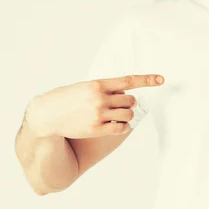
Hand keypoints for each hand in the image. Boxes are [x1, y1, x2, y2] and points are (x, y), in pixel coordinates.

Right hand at [24, 74, 164, 138]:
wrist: (47, 115)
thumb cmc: (67, 98)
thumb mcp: (84, 86)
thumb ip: (104, 88)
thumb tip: (125, 93)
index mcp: (97, 84)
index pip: (128, 81)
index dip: (147, 79)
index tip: (161, 79)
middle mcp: (99, 98)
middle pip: (131, 100)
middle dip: (128, 103)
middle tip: (118, 105)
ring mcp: (98, 114)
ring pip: (128, 114)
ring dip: (126, 115)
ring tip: (114, 115)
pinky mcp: (96, 129)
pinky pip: (121, 128)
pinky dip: (123, 126)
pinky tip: (116, 125)